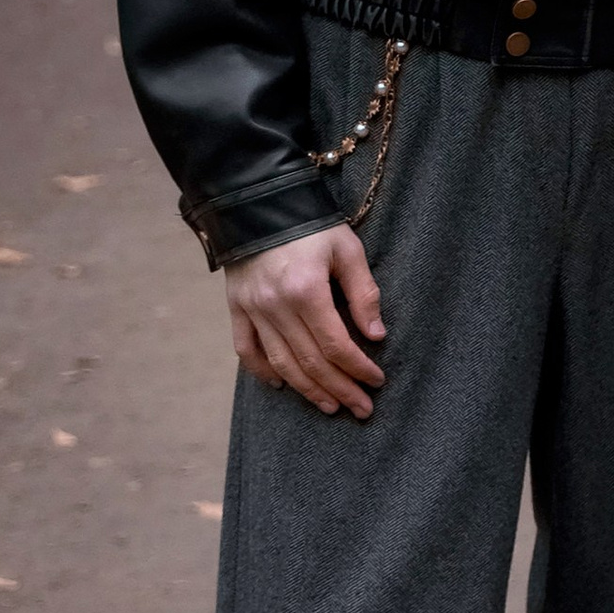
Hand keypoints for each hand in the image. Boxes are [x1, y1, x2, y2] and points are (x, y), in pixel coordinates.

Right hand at [223, 224, 387, 417]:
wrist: (259, 203)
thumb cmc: (311, 225)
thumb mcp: (347, 249)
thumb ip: (363, 292)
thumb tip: (376, 335)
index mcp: (306, 290)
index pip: (336, 344)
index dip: (358, 368)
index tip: (377, 381)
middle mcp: (276, 306)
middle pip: (310, 361)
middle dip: (340, 389)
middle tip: (362, 409)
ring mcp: (253, 310)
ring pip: (281, 363)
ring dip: (307, 390)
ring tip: (330, 406)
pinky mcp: (236, 308)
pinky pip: (246, 350)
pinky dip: (262, 372)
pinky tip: (281, 386)